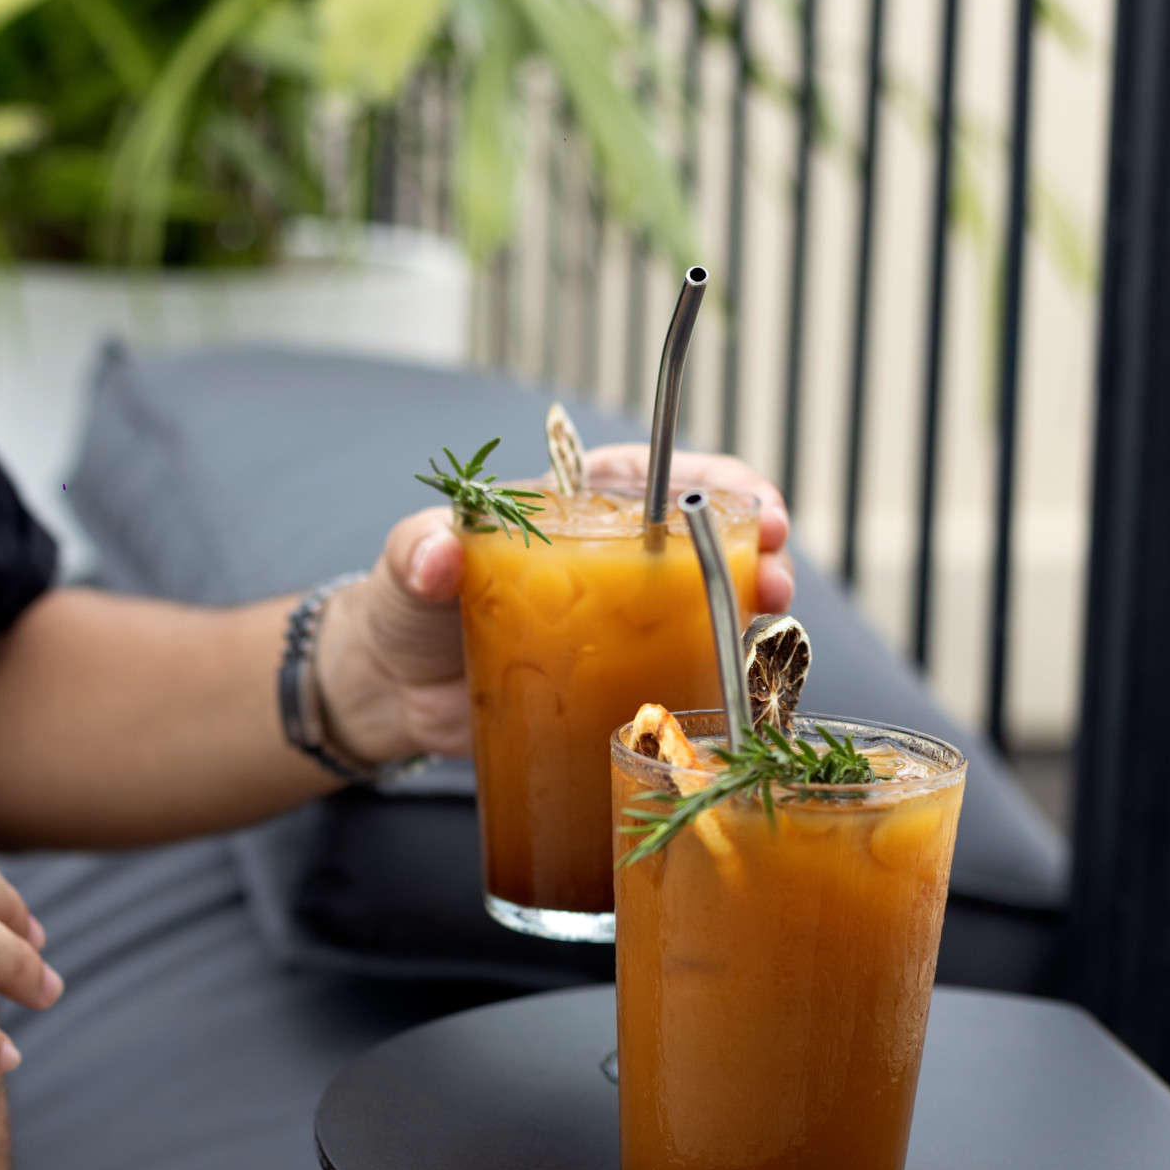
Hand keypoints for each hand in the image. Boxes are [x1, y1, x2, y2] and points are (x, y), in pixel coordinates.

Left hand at [314, 445, 792, 769]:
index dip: (713, 480)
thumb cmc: (404, 609)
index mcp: (570, 511)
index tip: (751, 500)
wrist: (392, 693)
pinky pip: (683, 670)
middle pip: (699, 538)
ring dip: (750, 603)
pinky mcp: (618, 683)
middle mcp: (608, 562)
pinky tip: (746, 678)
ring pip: (705, 602)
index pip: (655, 476)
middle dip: (754, 544)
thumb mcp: (405, 565)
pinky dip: (722, 670)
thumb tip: (434, 557)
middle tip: (777, 567)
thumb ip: (417, 550)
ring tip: (771, 616)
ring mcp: (619, 625)